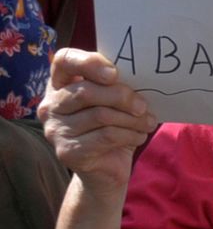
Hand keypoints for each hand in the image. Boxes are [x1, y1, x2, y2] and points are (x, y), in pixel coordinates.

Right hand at [38, 49, 155, 194]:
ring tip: (147, 122)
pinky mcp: (67, 152)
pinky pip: (105, 136)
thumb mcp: (115, 100)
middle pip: (86, 92)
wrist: (107, 168)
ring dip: (132, 119)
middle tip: (143, 106)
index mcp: (60, 84)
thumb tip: (141, 73)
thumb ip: (116, 84)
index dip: (88, 62)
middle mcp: (50, 106)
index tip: (114, 73)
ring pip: (100, 115)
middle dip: (122, 97)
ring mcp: (55, 131)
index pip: (63, 60)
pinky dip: (129, 135)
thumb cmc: (114, 124)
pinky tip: (139, 136)